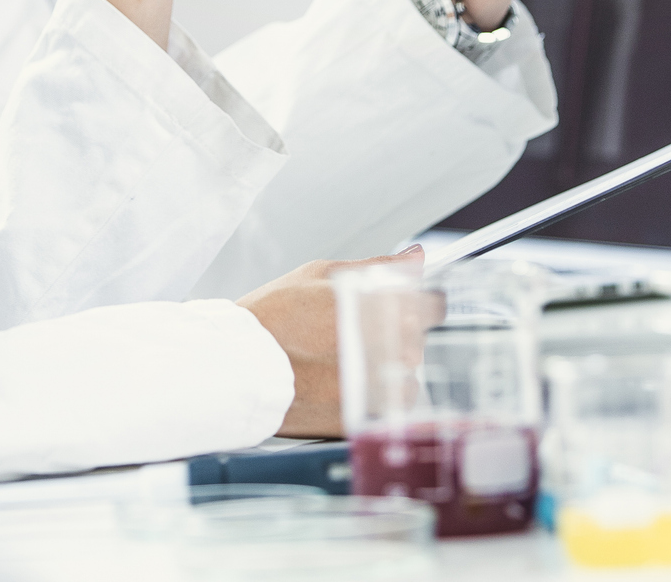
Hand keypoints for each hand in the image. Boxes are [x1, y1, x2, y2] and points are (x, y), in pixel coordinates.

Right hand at [236, 245, 425, 438]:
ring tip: (344, 361)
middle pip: (416, 340)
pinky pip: (392, 403)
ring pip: (407, 373)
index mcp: (381, 305)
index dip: (418, 305)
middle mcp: (387, 345)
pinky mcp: (366, 413)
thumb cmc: (272, 318)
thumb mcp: (320, 274)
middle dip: (394, 335)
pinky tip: (345, 382)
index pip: (432, 306)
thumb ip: (376, 266)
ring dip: (387, 366)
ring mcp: (379, 383)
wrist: (238, 366)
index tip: (404, 308)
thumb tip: (415, 257)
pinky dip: (377, 394)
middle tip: (353, 334)